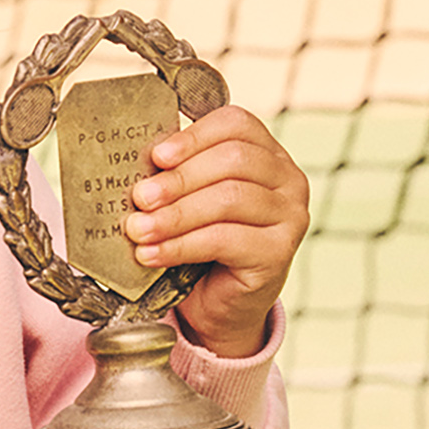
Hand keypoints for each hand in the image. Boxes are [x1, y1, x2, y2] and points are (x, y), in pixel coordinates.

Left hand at [125, 104, 308, 358]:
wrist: (222, 304)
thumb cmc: (203, 244)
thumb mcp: (190, 200)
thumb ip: (176, 177)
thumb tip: (137, 167)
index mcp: (267, 153)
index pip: (236, 124)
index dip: (194, 136)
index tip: (157, 156)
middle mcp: (287, 179)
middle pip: (233, 160)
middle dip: (179, 178)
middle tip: (140, 197)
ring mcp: (290, 216)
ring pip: (228, 199)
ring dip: (175, 215)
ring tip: (138, 229)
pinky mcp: (279, 252)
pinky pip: (225, 239)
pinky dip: (181, 245)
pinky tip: (152, 254)